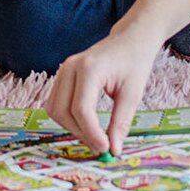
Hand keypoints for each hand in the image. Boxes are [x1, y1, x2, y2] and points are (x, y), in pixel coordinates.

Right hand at [46, 28, 161, 154]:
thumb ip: (121, 122)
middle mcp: (70, 67)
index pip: (81, 109)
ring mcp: (63, 70)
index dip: (91, 133)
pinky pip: (56, 103)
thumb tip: (114, 150)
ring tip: (95, 137)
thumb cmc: (134, 62)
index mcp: (89, 68)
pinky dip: (68, 119)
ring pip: (55, 110)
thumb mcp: (133, 93)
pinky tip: (87, 125)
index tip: (106, 149)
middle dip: (80, 133)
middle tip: (101, 147)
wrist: (130, 40)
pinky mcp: (62, 76)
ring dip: (72, 128)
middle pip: (63, 111)